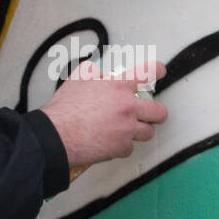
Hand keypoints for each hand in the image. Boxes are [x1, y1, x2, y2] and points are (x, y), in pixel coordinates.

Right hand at [39, 59, 168, 167]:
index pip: (148, 72)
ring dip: (139, 131)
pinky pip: (129, 148)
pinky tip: (109, 142)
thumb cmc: (65, 107)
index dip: (158, 70)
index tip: (160, 71)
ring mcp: (127, 128)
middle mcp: (128, 107)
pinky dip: (121, 146)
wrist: (57, 135)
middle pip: (159, 111)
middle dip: (156, 113)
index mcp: (119, 86)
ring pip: (148, 132)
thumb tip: (102, 74)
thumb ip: (95, 72)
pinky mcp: (122, 147)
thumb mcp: (78, 77)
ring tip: (125, 130)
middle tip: (150, 114)